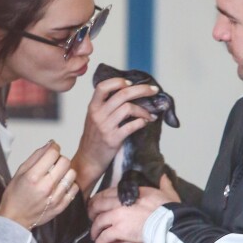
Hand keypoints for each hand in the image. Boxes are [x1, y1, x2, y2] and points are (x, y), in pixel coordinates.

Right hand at [0, 141, 79, 229]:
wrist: (15, 219)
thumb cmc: (15, 195)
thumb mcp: (20, 171)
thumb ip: (36, 156)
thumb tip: (49, 144)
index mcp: (33, 176)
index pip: (53, 153)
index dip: (54, 147)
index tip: (52, 149)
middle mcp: (45, 187)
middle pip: (65, 162)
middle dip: (60, 159)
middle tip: (54, 163)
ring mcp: (54, 198)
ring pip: (72, 174)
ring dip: (66, 171)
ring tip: (57, 175)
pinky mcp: (61, 206)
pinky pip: (74, 188)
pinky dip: (69, 184)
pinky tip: (60, 185)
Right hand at [72, 78, 158, 194]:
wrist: (88, 160)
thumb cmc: (94, 138)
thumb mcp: (94, 118)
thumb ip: (106, 106)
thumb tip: (129, 92)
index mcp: (93, 107)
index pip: (102, 87)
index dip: (118, 81)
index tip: (130, 82)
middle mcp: (98, 115)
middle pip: (122, 94)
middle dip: (142, 90)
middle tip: (154, 90)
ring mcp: (105, 127)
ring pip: (128, 108)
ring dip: (144, 110)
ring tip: (150, 114)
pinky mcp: (113, 139)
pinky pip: (132, 126)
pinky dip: (142, 122)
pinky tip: (145, 123)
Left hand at [88, 175, 179, 242]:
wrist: (169, 223)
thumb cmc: (169, 209)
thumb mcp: (166, 193)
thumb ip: (163, 184)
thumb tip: (163, 175)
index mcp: (130, 192)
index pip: (108, 193)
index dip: (100, 198)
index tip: (97, 202)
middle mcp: (120, 202)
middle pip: (99, 205)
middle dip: (92, 211)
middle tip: (91, 217)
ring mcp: (118, 216)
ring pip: (99, 221)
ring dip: (94, 229)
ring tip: (94, 234)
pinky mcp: (119, 230)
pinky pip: (104, 236)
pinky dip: (99, 241)